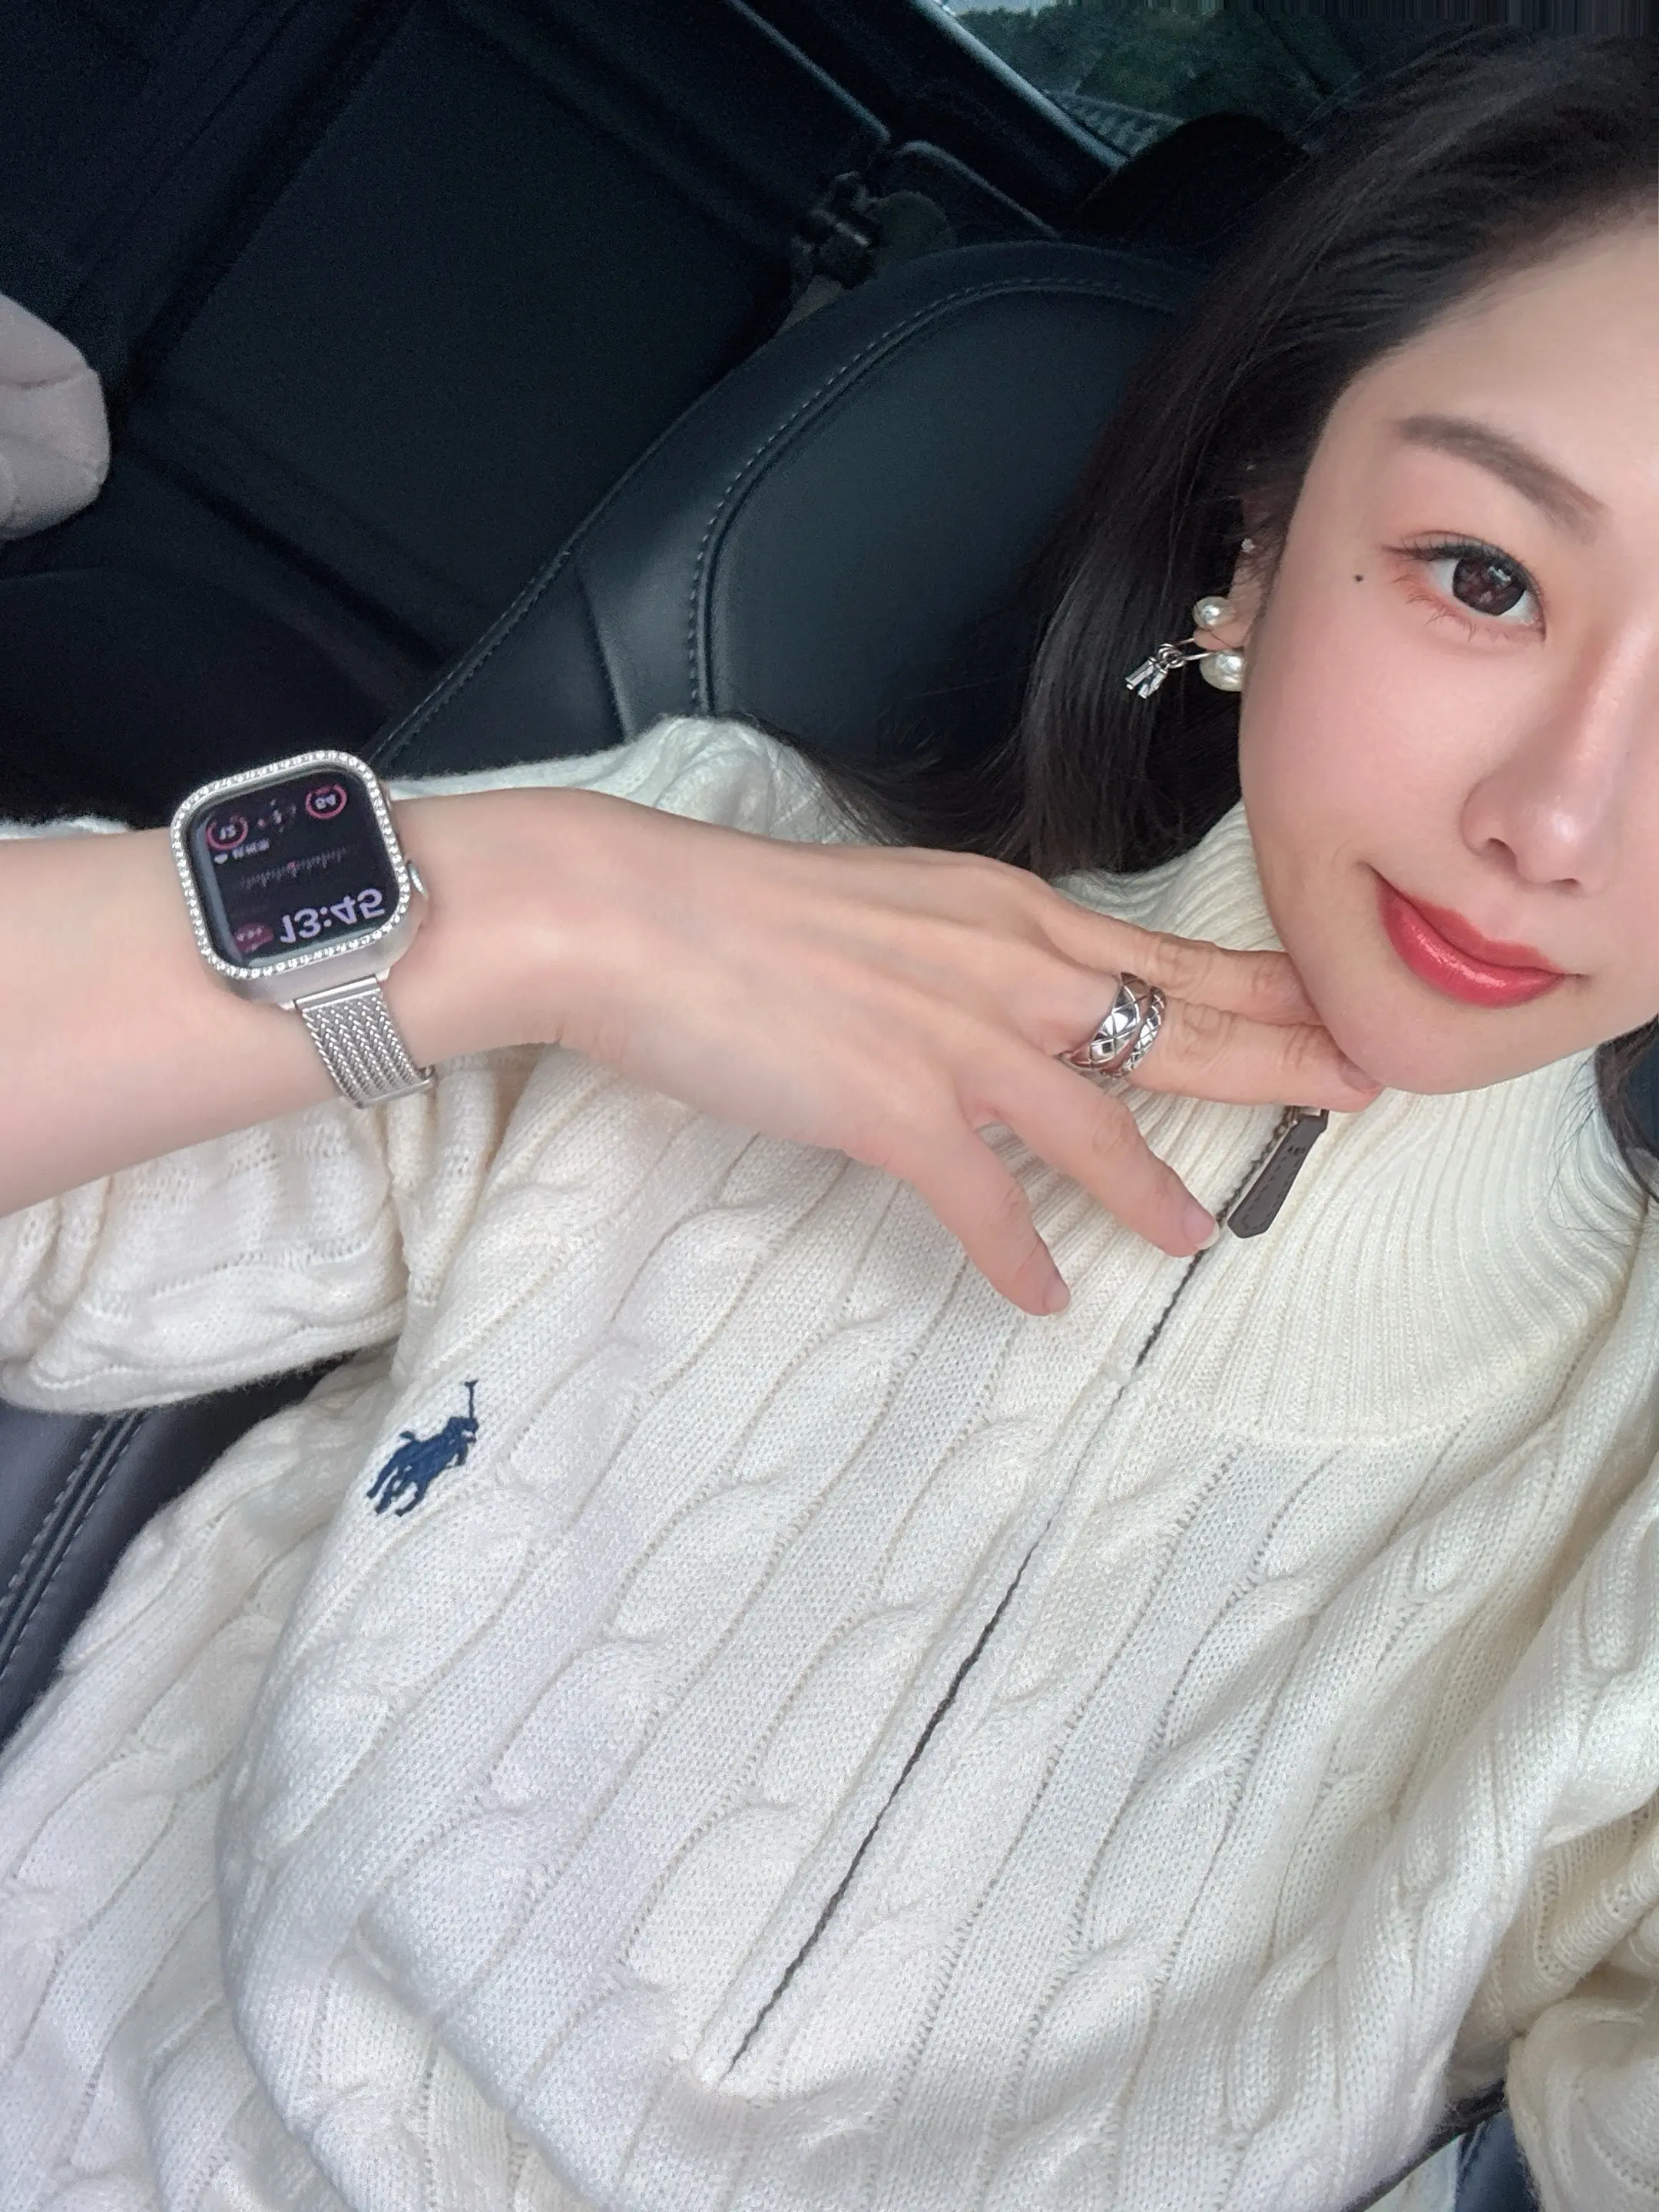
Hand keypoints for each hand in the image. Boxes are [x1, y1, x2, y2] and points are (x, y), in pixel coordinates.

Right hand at [457, 791, 1377, 1315]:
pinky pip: (986, 1203)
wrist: (633, 915)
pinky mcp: (892, 1110)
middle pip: (1175, 1023)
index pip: (1166, 952)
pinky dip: (1018, 1254)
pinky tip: (1043, 1297)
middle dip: (1280, 1060)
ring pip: (1101, 1121)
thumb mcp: (889, 907)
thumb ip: (963, 950)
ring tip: (1200, 1237)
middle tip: (1363, 1092)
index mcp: (1005, 911)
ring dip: (1157, 1187)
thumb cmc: (741, 910)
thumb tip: (1004, 999)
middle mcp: (1004, 968)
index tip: (1335, 1007)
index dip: (1264, 988)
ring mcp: (954, 1041)